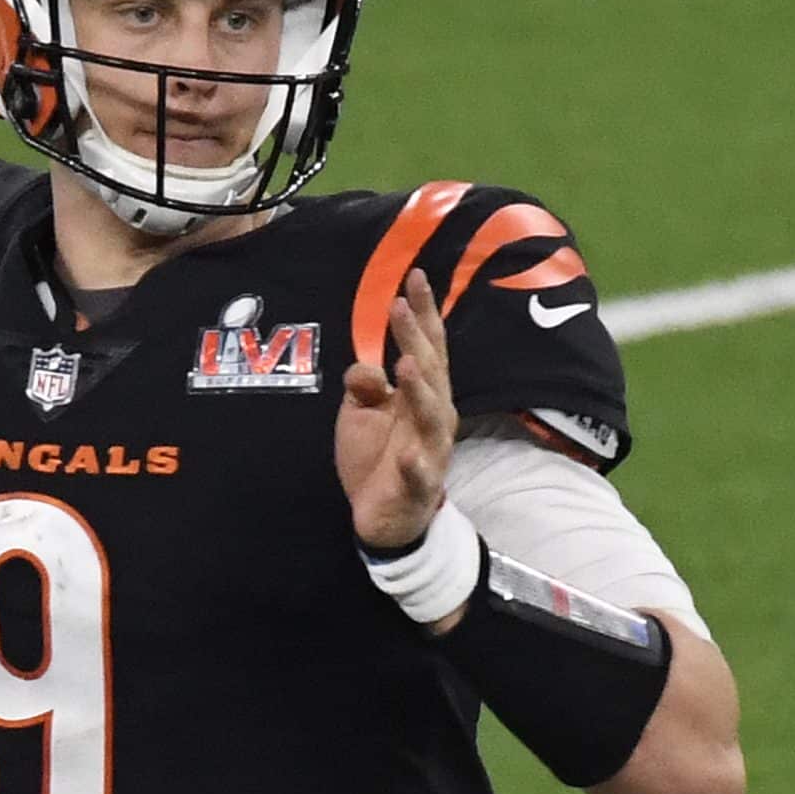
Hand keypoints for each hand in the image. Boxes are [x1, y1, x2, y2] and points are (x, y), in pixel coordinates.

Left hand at [335, 268, 457, 549]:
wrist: (384, 516)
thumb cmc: (378, 455)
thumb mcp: (360, 414)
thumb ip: (363, 387)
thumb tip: (365, 367)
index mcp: (421, 392)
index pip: (426, 345)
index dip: (422, 312)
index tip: (414, 277)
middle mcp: (433, 414)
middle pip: (429, 370)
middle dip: (416, 339)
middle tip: (400, 307)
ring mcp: (430, 448)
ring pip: (431, 415)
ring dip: (420, 391)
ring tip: (406, 365)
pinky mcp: (419, 483)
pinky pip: (420, 472)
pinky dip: (416, 463)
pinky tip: (408, 453)